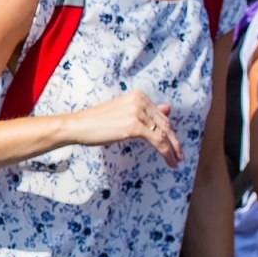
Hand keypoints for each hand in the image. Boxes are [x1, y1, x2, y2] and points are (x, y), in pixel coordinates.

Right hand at [67, 89, 183, 166]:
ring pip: (163, 133)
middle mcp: (140, 101)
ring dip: (172, 149)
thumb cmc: (95, 122)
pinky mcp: (134, 126)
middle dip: (174, 141)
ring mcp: (138, 113)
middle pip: (165, 123)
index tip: (173, 143)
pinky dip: (166, 152)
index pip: (160, 115)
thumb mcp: (123, 113)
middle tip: (179, 154)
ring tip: (175, 161)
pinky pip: (157, 141)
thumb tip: (167, 109)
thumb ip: (145, 112)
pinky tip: (169, 160)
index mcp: (138, 96)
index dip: (169, 131)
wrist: (78, 125)